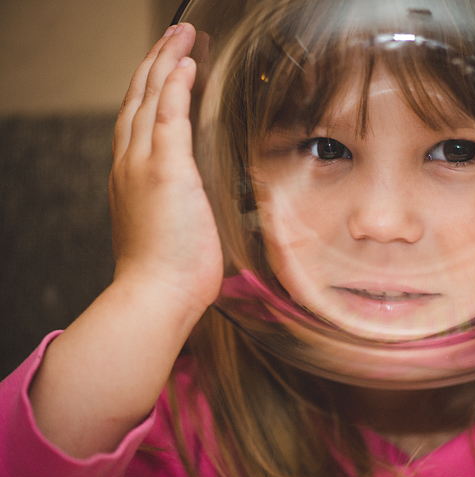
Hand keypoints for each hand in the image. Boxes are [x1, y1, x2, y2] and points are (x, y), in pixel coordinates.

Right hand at [30, 25, 223, 457]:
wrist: (155, 296)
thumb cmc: (170, 274)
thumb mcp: (173, 231)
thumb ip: (181, 208)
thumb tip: (198, 205)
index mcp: (133, 178)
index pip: (143, 121)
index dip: (156, 89)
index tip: (174, 66)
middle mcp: (131, 164)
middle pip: (140, 100)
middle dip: (158, 63)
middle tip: (176, 35)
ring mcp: (144, 165)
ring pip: (151, 99)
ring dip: (167, 62)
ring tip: (184, 35)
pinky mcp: (164, 170)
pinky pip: (168, 116)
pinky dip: (175, 86)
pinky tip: (186, 62)